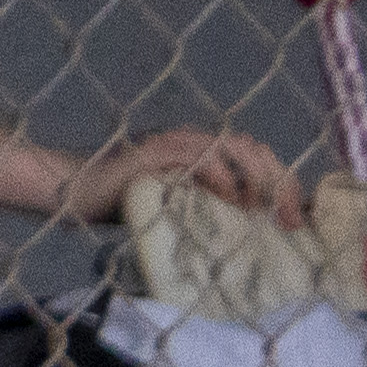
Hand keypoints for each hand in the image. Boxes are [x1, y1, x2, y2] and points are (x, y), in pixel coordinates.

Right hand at [62, 127, 310, 229]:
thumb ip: (208, 205)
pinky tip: (229, 199)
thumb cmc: (120, 202)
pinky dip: (219, 177)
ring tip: (265, 210)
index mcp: (200, 149)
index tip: (296, 219)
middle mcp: (190, 139)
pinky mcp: (151, 153)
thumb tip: (253, 227)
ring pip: (231, 148)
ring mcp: (170, 143)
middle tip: (291, 220)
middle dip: (279, 183)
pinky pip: (197, 157)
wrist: (69, 190)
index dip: (283, 183)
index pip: (256, 155)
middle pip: (252, 149)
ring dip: (256, 178)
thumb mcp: (177, 205)